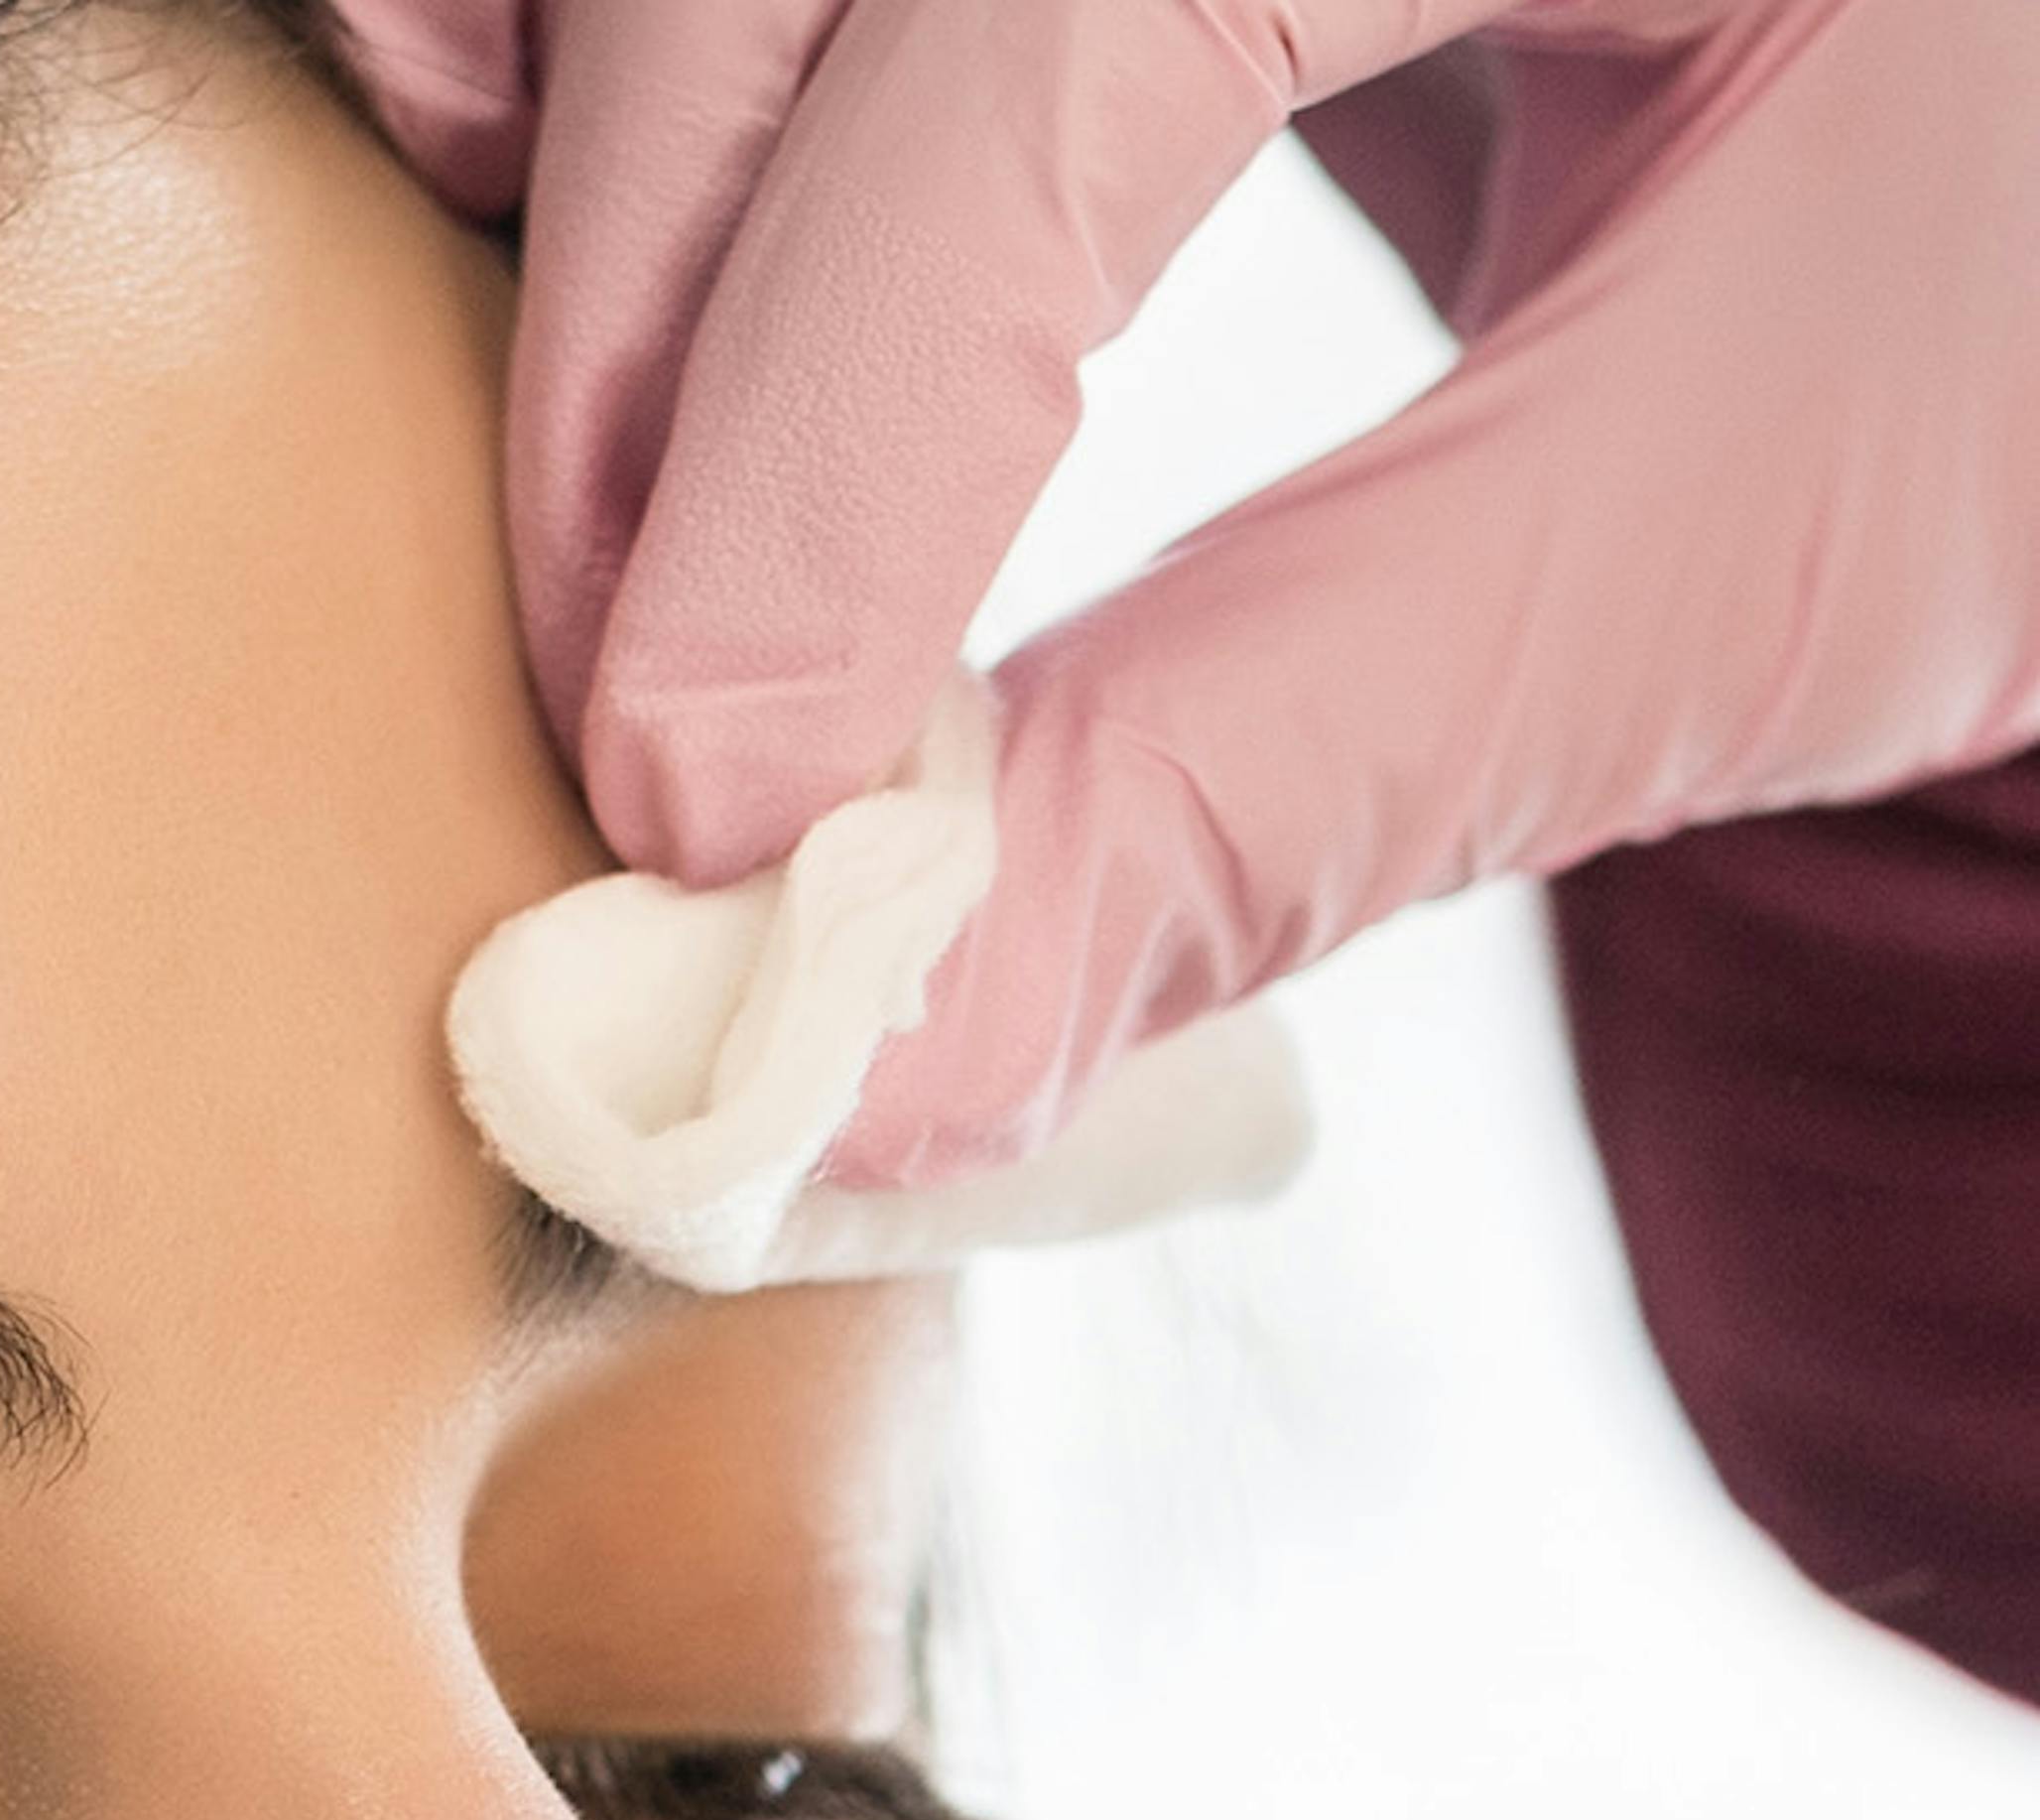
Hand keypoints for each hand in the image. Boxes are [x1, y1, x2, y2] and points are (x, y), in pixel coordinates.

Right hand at [333, 0, 2039, 1188]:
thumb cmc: (2019, 308)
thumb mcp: (1753, 534)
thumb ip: (1299, 765)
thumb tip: (872, 1064)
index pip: (1062, 13)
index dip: (836, 428)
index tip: (717, 819)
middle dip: (659, 331)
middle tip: (653, 768)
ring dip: (575, 154)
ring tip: (609, 526)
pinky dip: (594, 44)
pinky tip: (598, 244)